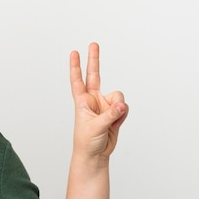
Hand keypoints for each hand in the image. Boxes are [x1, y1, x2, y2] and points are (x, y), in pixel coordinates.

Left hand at [70, 43, 127, 159]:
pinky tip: (116, 124)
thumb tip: (122, 104)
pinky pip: (124, 108)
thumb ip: (110, 114)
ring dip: (118, 108)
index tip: (74, 52)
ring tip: (111, 121)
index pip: (77, 80)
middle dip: (94, 60)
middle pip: (95, 75)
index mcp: (82, 101)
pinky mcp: (115, 112)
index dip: (75, 66)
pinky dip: (123, 115)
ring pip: (118, 96)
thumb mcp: (95, 127)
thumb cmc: (86, 141)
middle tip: (93, 44)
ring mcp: (105, 105)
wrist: (95, 155)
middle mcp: (93, 100)